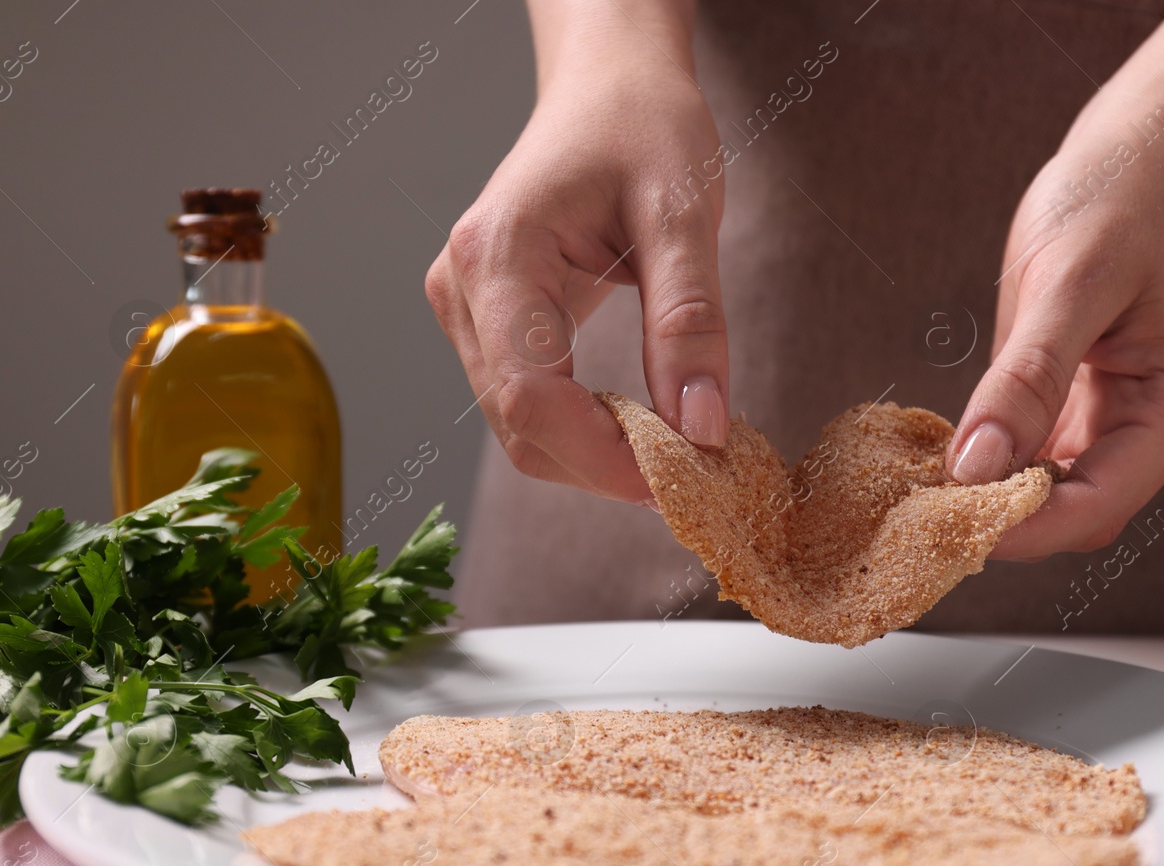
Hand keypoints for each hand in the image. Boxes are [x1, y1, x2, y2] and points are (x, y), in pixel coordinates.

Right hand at [425, 34, 727, 502]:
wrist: (609, 86)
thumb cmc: (643, 126)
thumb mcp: (685, 213)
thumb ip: (690, 321)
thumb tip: (701, 428)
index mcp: (498, 253)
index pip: (533, 396)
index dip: (604, 459)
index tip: (681, 481)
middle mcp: (461, 288)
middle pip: (520, 426)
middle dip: (605, 466)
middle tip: (693, 474)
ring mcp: (464, 309)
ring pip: (519, 427)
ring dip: (595, 456)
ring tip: (674, 446)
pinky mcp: (484, 323)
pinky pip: (527, 403)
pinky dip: (584, 429)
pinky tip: (640, 421)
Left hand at [948, 135, 1163, 560]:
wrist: (1137, 154)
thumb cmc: (1117, 201)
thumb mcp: (1068, 283)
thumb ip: (1026, 378)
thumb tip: (975, 464)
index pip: (1098, 505)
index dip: (1025, 530)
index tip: (950, 530)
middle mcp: (1150, 427)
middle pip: (1077, 515)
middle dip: (1006, 524)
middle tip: (922, 515)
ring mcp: (1115, 419)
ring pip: (1051, 495)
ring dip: (992, 499)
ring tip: (923, 492)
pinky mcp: (1077, 402)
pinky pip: (1033, 456)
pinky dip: (990, 464)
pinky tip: (943, 456)